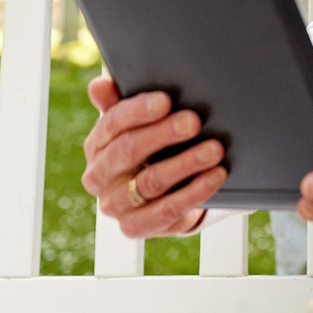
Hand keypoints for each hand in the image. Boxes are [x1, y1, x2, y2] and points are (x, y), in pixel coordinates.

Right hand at [81, 77, 226, 238]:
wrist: (156, 196)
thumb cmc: (147, 150)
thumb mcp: (134, 125)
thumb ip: (117, 104)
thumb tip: (99, 85)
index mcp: (96, 145)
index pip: (112, 124)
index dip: (138, 111)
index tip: (165, 100)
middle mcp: (99, 177)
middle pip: (129, 151)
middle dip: (164, 134)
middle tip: (194, 121)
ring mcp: (115, 205)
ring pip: (151, 182)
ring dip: (186, 163)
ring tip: (214, 149)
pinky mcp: (136, 227)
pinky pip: (167, 210)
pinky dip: (195, 192)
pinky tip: (215, 175)